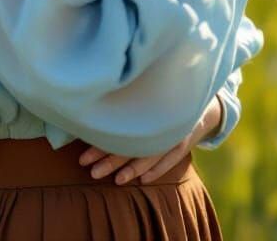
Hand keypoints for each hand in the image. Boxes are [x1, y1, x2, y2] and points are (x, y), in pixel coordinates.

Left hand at [77, 96, 221, 185]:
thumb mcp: (140, 95)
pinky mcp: (184, 140)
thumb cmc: (157, 97)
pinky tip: (143, 181)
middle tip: (91, 172)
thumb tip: (87, 114)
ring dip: (131, 169)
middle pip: (130, 144)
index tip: (82, 158)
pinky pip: (170, 158)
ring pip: (149, 154)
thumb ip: (121, 105)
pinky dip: (157, 169)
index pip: (116, 131)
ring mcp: (171, 131)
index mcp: (140, 107)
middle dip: (110, 160)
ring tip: (116, 181)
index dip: (99, 145)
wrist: (194, 96)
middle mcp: (154, 120)